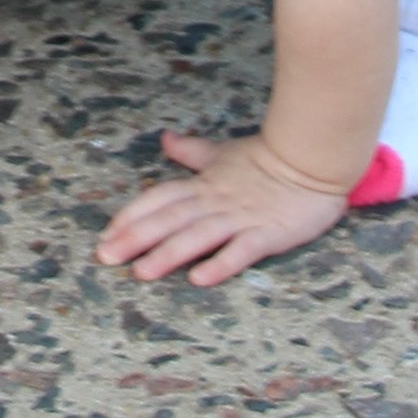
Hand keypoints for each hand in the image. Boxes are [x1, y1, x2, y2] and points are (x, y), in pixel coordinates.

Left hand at [98, 124, 358, 288]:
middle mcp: (215, 201)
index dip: (132, 216)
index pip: (159, 199)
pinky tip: (199, 278)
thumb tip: (165, 139)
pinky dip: (220, 264)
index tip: (106, 235)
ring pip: (198, 236)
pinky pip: (240, 250)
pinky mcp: (268, 234)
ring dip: (168, 254)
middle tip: (107, 257)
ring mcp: (241, 218)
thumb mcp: (222, 152)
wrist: (311, 159)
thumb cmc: (265, 159)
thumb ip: (192, 151)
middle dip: (136, 238)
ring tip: (142, 273)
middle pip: (169, 219)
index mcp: (202, 184)